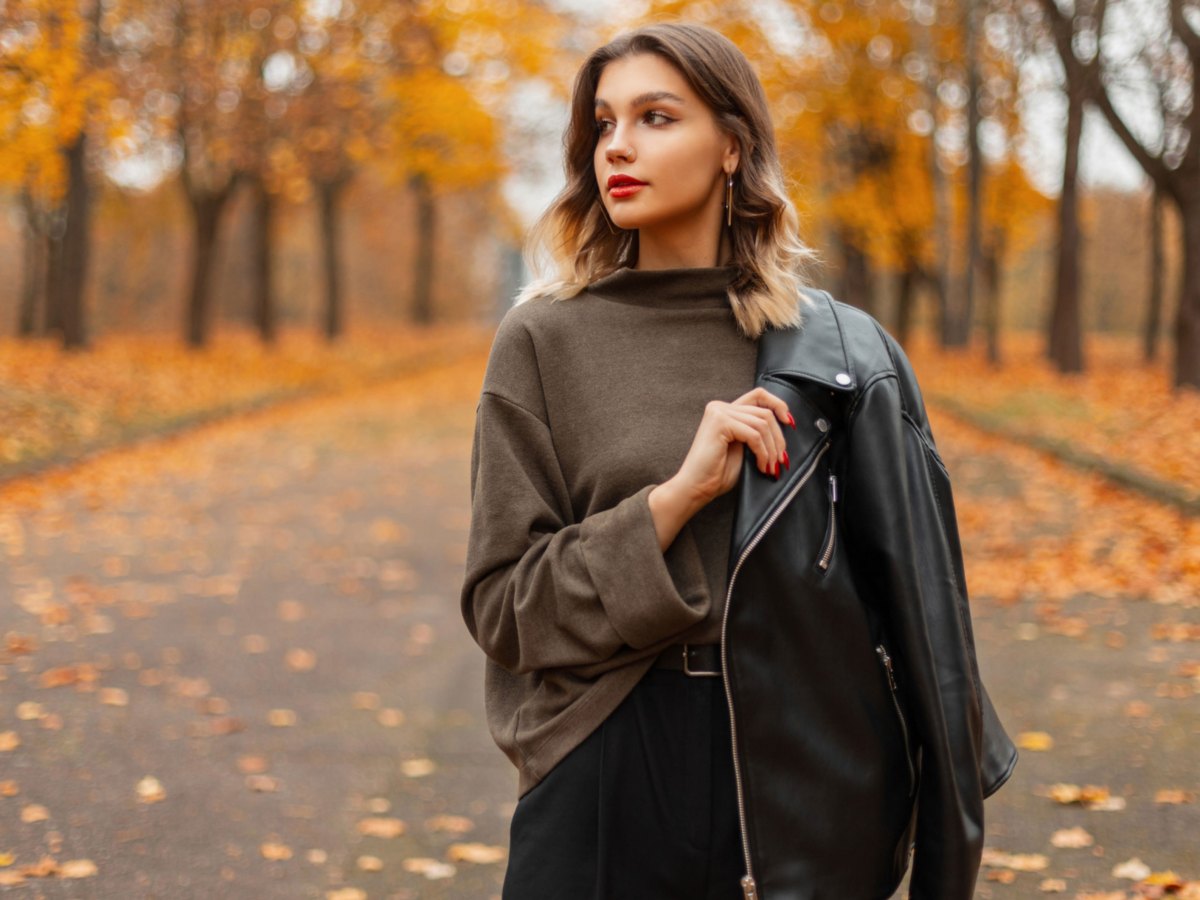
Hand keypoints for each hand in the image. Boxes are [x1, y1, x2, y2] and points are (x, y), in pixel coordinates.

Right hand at [646, 387, 792, 551]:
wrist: (696, 489)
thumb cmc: (717, 473)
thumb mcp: (744, 447)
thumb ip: (756, 432)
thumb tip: (785, 424)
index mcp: (724, 410)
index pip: (759, 395)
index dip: (778, 405)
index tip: (790, 423)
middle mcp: (720, 407)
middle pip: (765, 412)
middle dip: (779, 438)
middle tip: (780, 460)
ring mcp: (719, 413)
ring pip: (763, 423)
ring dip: (772, 449)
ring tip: (771, 466)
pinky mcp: (720, 423)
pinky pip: (754, 434)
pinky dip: (763, 452)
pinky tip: (762, 466)